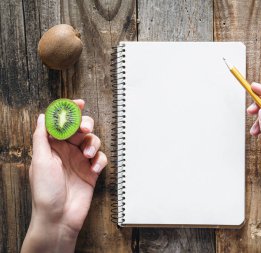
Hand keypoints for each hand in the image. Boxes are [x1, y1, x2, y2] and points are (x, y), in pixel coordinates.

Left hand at [21, 100, 107, 252]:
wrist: (59, 217)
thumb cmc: (46, 192)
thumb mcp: (40, 161)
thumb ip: (42, 137)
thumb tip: (43, 116)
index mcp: (52, 147)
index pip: (61, 123)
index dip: (70, 111)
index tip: (78, 103)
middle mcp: (66, 151)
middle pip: (80, 129)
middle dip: (85, 125)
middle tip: (85, 129)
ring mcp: (80, 161)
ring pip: (92, 141)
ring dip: (92, 144)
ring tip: (87, 155)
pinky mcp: (91, 171)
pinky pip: (100, 158)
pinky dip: (99, 160)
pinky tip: (94, 168)